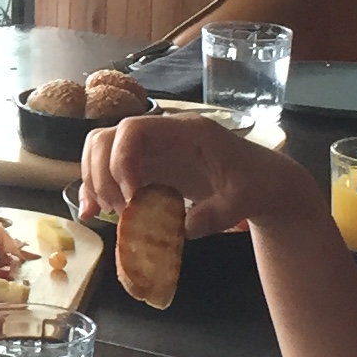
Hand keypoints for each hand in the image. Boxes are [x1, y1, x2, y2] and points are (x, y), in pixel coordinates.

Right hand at [78, 111, 311, 236]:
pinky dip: (96, 190)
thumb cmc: (258, 183)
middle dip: (101, 174)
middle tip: (118, 211)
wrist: (266, 184)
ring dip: (94, 181)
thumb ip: (218, 213)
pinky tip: (91, 214)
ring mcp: (152, 151)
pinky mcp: (149, 169)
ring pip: (101, 151)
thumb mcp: (245, 199)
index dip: (121, 160)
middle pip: (107, 137)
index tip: (131, 198)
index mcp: (187, 132)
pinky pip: (111, 171)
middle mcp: (162, 135)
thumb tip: (184, 227)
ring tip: (106, 213)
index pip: (135, 129)